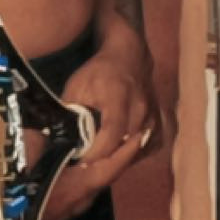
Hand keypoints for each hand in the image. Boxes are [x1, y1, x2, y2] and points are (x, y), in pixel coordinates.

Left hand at [38, 28, 160, 219]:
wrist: (128, 57)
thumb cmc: (98, 71)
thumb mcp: (77, 86)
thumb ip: (71, 113)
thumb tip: (60, 140)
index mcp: (119, 96)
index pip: (111, 133)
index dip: (96, 153)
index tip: (80, 160)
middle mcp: (141, 108)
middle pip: (124, 147)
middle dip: (104, 160)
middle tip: (86, 163)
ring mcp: (153, 117)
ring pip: (136, 152)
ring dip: (119, 159)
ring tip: (101, 156)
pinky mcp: (159, 124)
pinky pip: (147, 150)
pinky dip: (133, 155)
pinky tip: (118, 150)